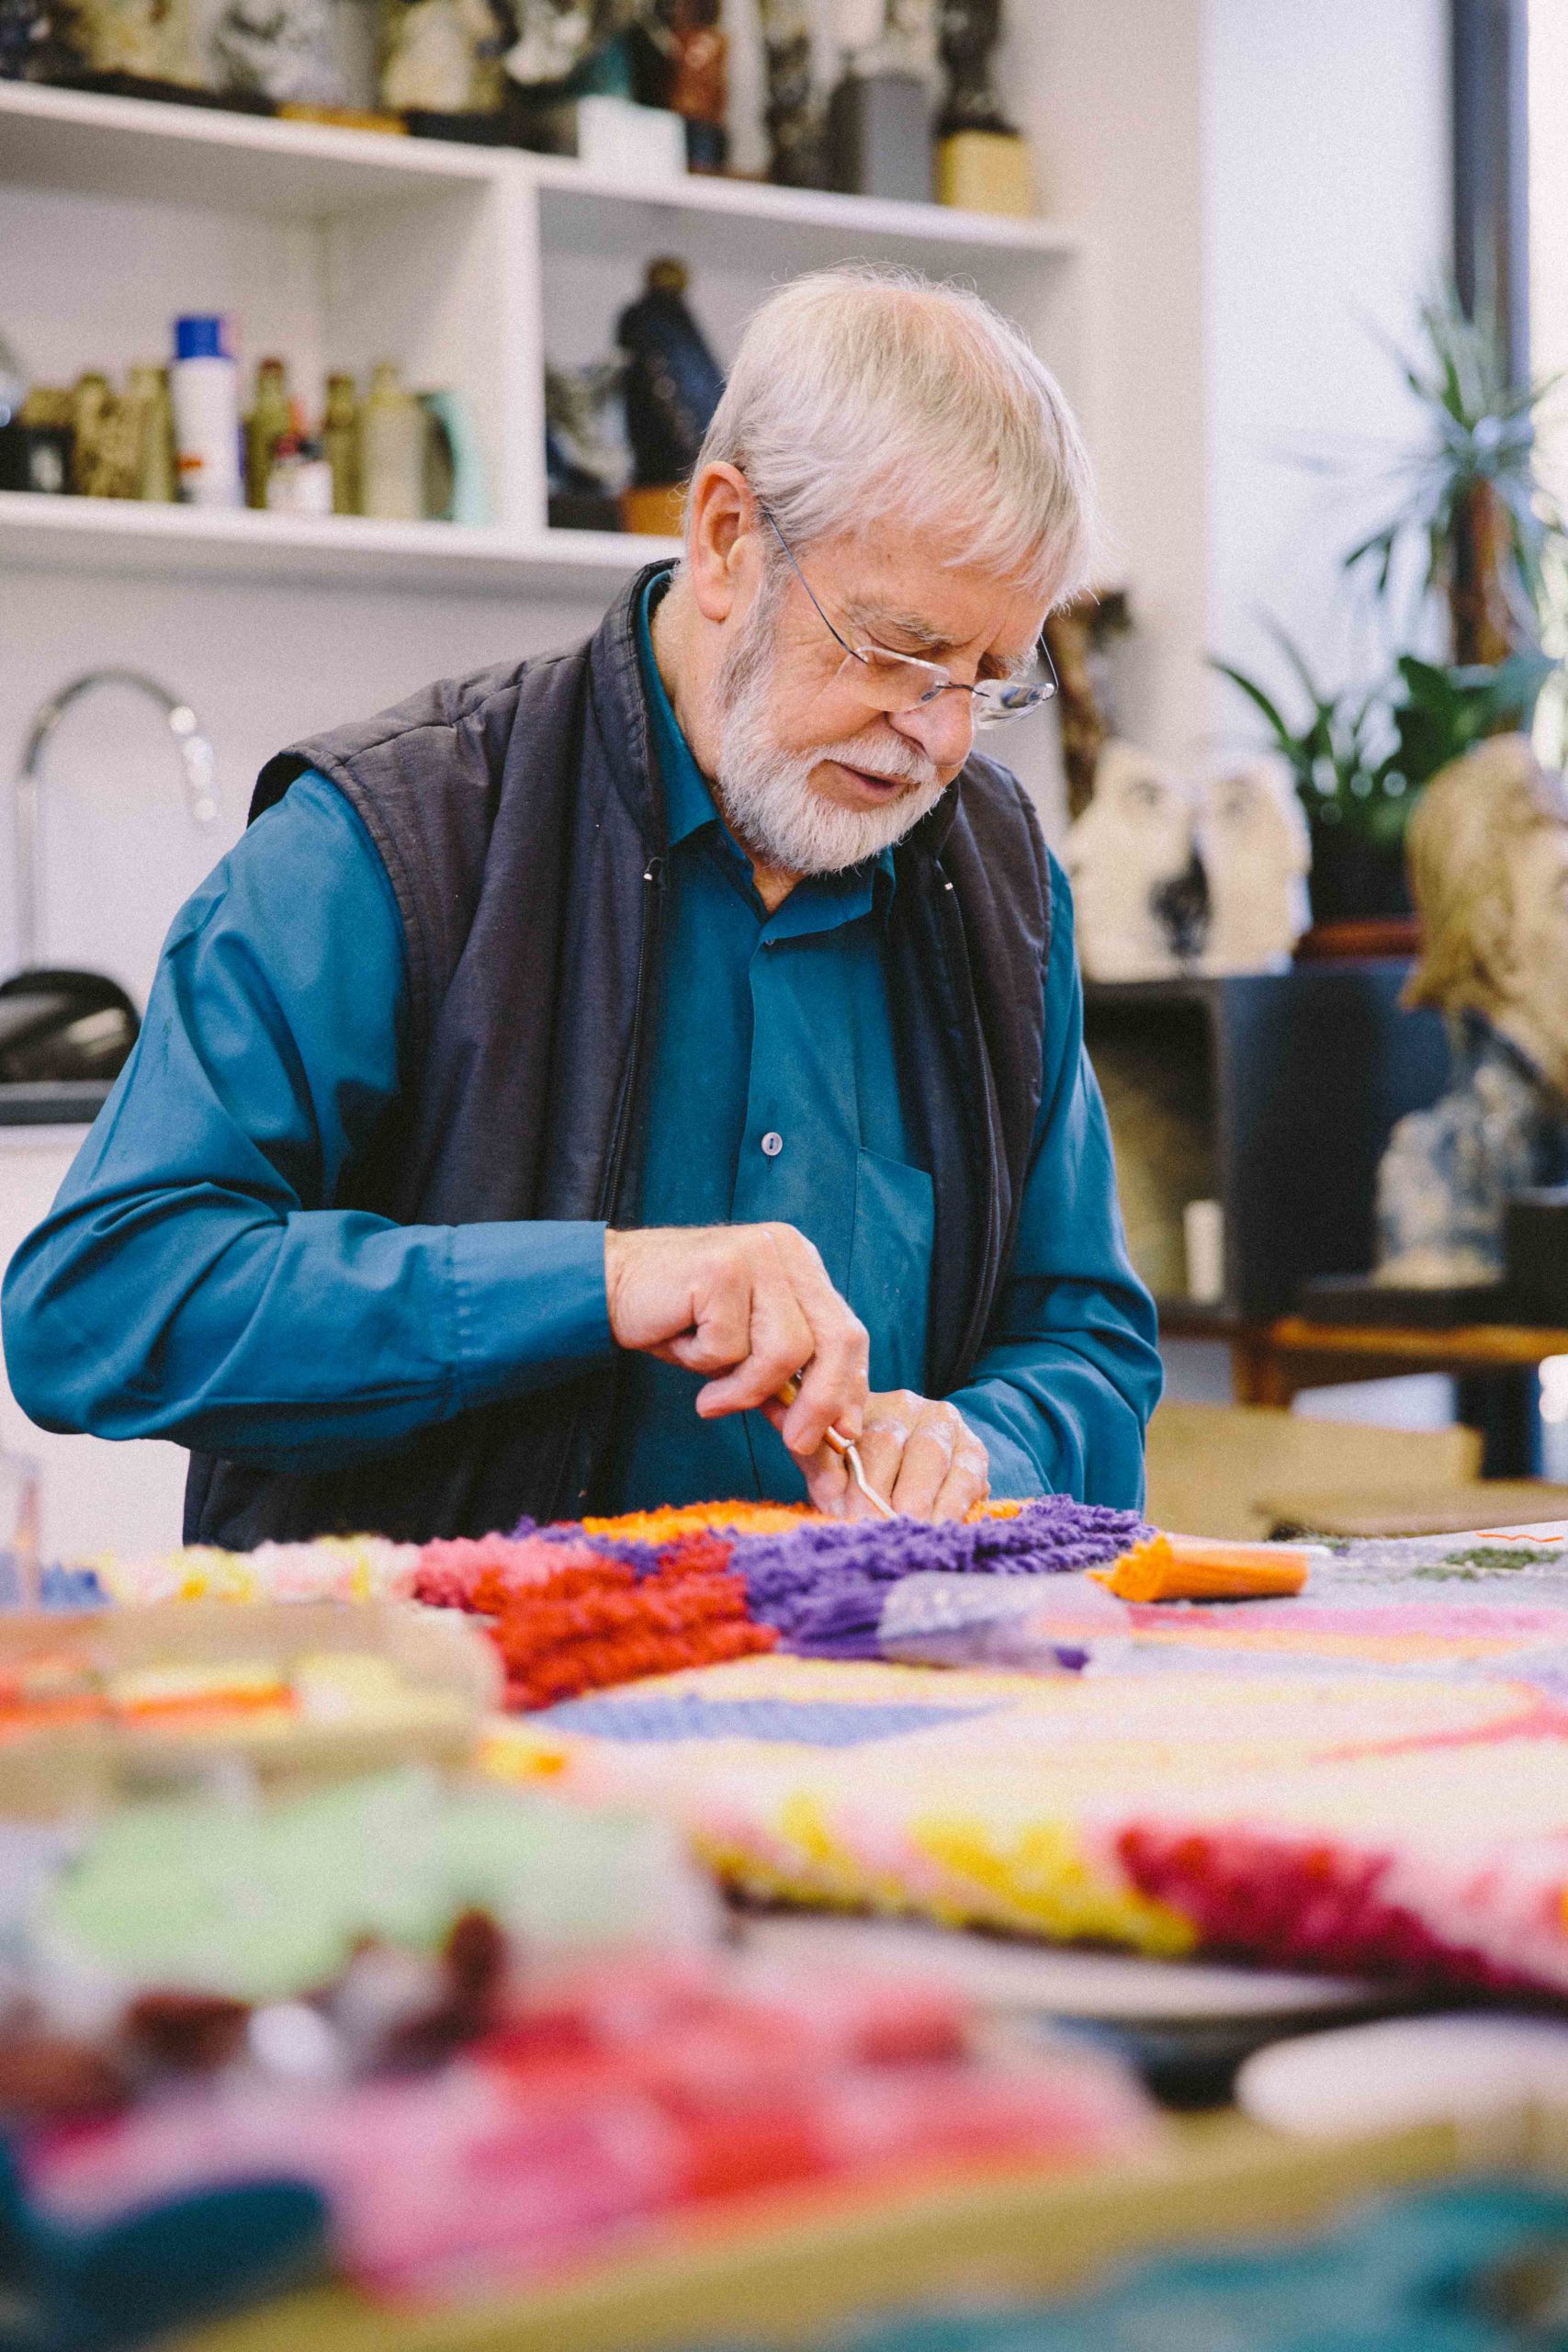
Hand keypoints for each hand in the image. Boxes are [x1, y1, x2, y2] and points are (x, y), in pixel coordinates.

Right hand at [604, 1223, 868, 1456]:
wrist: (606, 1288)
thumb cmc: (676, 1322)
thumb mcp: (742, 1354)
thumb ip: (786, 1380)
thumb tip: (833, 1430)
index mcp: (800, 1264)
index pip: (848, 1332)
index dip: (849, 1387)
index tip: (841, 1432)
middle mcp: (786, 1250)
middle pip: (836, 1339)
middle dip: (820, 1403)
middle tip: (795, 1441)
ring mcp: (757, 1255)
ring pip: (786, 1351)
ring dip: (745, 1388)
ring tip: (710, 1391)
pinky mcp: (723, 1268)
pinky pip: (732, 1347)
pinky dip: (705, 1364)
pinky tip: (680, 1343)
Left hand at [762, 1387, 990, 1522]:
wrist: (914, 1492)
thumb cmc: (862, 1479)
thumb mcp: (831, 1467)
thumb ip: (813, 1455)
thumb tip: (781, 1422)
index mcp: (864, 1403)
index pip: (848, 1432)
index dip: (843, 1475)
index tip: (836, 1508)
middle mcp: (907, 1405)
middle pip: (888, 1443)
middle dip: (874, 1493)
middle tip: (865, 1527)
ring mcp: (945, 1425)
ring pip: (929, 1457)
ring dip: (912, 1501)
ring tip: (898, 1531)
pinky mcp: (974, 1451)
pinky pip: (965, 1476)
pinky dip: (949, 1505)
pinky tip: (934, 1527)